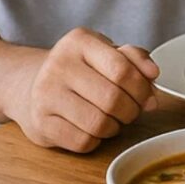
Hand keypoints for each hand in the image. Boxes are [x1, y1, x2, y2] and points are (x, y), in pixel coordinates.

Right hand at [6, 28, 158, 152]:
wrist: (31, 85)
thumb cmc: (82, 69)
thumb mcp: (107, 53)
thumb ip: (135, 58)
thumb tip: (153, 76)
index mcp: (79, 42)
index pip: (122, 68)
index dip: (143, 87)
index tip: (149, 96)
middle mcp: (58, 66)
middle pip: (113, 98)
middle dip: (133, 110)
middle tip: (132, 110)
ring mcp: (44, 96)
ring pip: (99, 123)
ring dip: (116, 126)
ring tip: (114, 119)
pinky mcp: (40, 124)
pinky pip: (82, 141)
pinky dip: (97, 140)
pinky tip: (94, 129)